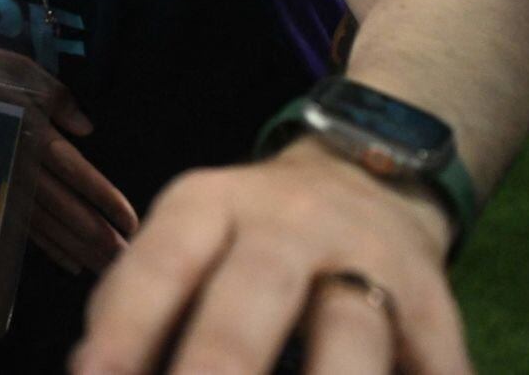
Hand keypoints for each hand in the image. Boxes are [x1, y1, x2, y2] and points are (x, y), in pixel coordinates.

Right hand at [0, 48, 137, 275]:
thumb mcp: (22, 72)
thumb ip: (57, 97)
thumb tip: (87, 129)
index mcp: (34, 135)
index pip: (76, 173)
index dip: (104, 198)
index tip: (130, 222)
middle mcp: (22, 166)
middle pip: (65, 208)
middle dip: (96, 234)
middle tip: (125, 258)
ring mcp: (5, 183)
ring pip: (47, 224)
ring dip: (76, 247)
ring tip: (103, 267)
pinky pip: (23, 226)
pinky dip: (47, 246)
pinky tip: (68, 262)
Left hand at [71, 138, 466, 374]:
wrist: (370, 174)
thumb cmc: (247, 234)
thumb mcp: (188, 235)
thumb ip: (142, 301)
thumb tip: (92, 372)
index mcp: (211, 205)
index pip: (163, 262)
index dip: (126, 325)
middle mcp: (291, 224)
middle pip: (257, 291)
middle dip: (220, 363)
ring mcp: (370, 261)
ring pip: (353, 328)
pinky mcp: (436, 304)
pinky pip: (434, 360)